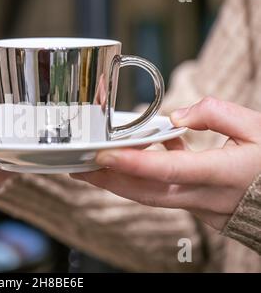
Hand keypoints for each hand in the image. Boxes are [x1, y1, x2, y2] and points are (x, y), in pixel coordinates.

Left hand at [71, 97, 260, 229]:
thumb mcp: (257, 127)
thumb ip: (215, 114)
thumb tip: (175, 116)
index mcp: (223, 173)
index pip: (168, 170)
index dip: (133, 163)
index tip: (103, 156)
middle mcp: (206, 196)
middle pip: (146, 191)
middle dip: (108, 181)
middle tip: (78, 168)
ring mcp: (201, 207)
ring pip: (150, 196)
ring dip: (119, 182)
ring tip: (91, 168)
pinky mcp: (198, 208)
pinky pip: (163, 193)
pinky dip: (144, 177)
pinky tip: (135, 156)